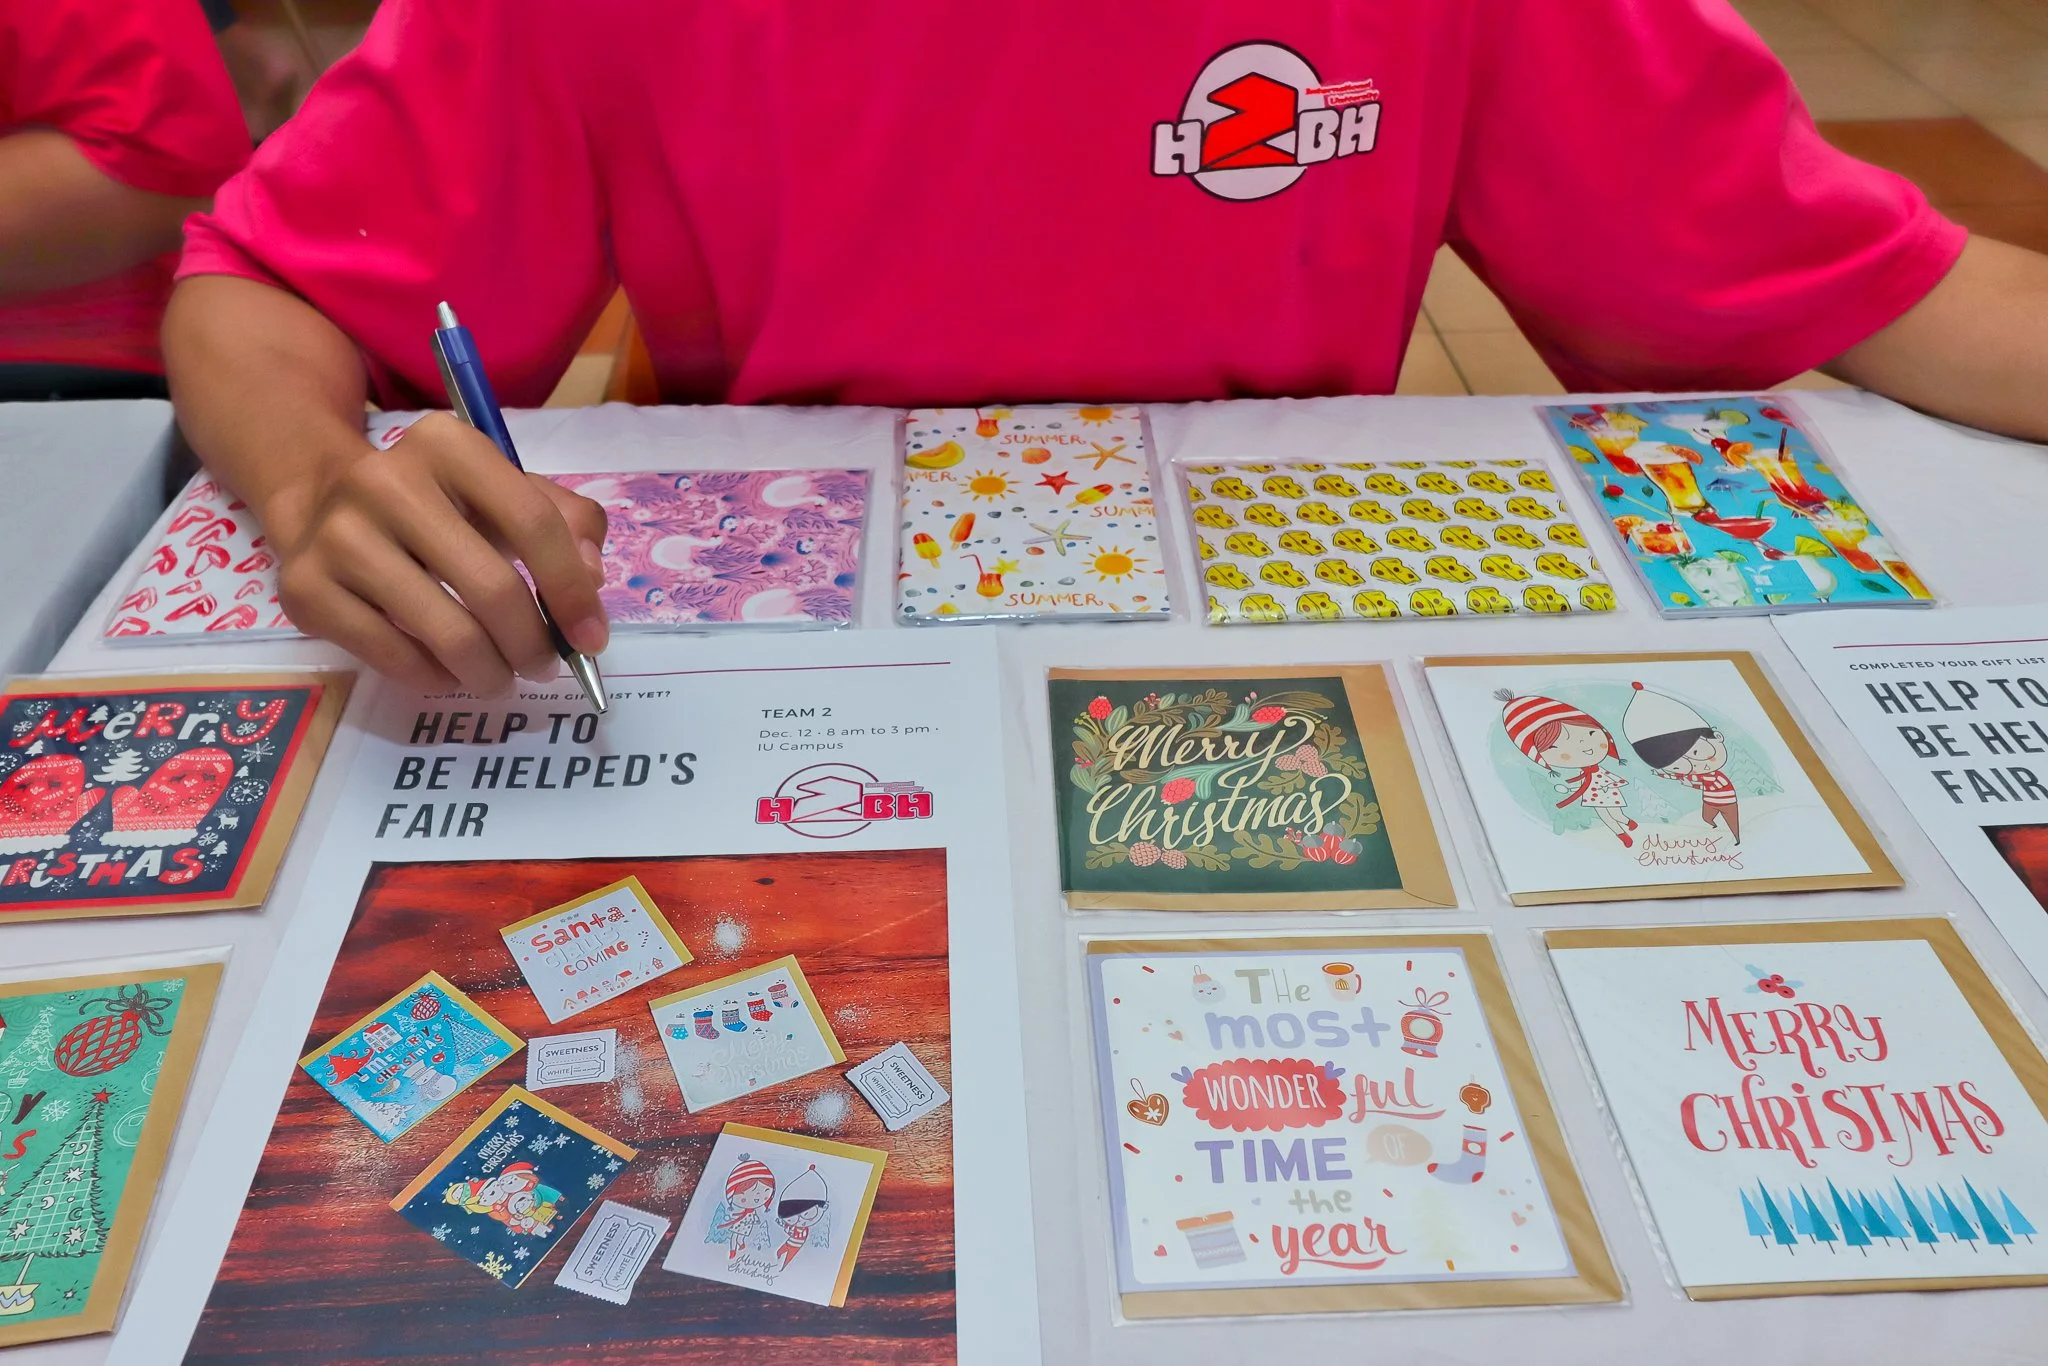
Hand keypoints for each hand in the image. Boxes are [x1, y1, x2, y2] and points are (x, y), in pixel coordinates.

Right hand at [269, 412, 609, 693]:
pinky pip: (395, 657)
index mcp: (448, 446)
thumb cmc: (436, 503)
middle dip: (533, 645)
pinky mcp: (306, 590)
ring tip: (501, 677)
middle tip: (544, 667)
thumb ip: (565, 520)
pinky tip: (450, 674)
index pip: (532, 523)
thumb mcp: (502, 489)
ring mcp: (339, 536)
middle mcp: (386, 481)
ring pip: (447, 633)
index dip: (572, 591)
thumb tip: (591, 576)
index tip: (592, 639)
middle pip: (492, 589)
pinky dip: (436, 678)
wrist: (320, 501)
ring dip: (490, 672)